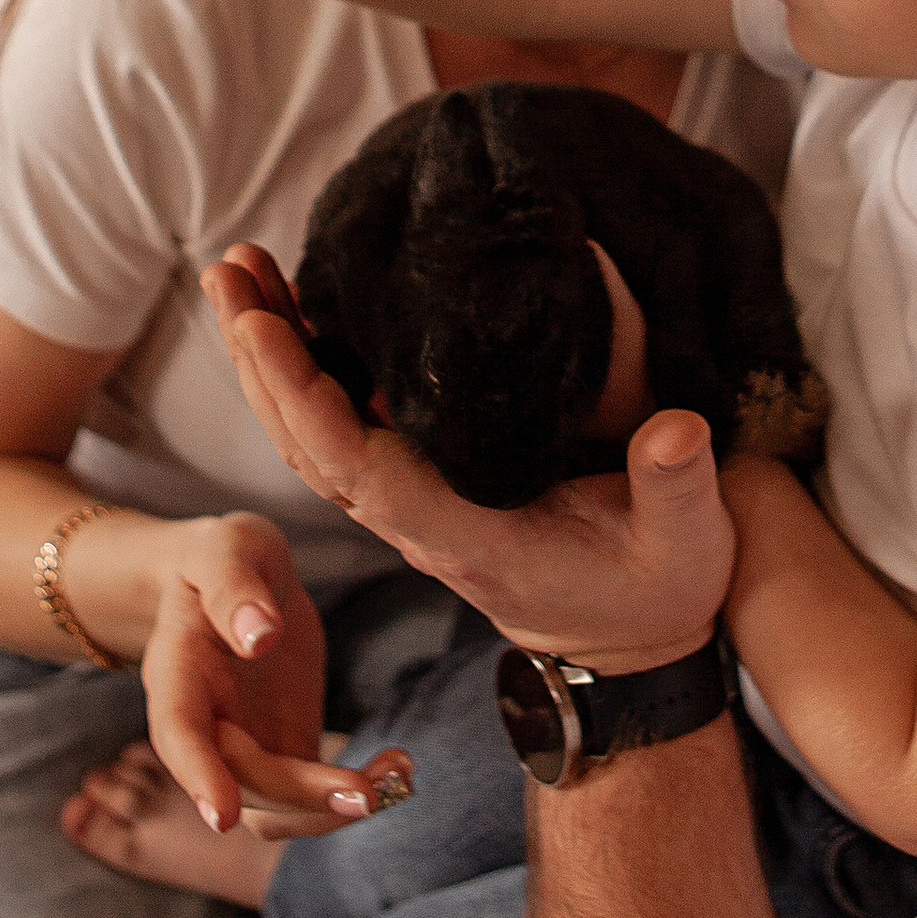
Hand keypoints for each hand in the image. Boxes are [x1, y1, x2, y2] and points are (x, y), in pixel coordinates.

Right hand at [132, 509, 394, 839]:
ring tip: (397, 775)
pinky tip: (398, 766)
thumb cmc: (223, 557)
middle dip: (302, 796)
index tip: (223, 819)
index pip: (179, 734)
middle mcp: (207, 725)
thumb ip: (236, 588)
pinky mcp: (286, 750)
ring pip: (278, 808)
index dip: (198, 777)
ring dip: (331, 809)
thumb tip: (260, 637)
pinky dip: (354, 792)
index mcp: (179, 674)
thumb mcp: (226, 549)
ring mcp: (246, 746)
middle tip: (368, 794)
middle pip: (244, 781)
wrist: (235, 578)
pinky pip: (313, 796)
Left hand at [207, 245, 733, 676]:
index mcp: (466, 534)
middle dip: (259, 356)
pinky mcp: (423, 488)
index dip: (303, 398)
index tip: (264, 328)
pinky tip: (295, 316)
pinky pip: (341, 432)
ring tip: (242, 273)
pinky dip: (305, 375)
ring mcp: (414, 508)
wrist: (634, 648)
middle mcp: (419, 522)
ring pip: (312, 436)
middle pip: (307, 443)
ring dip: (269, 357)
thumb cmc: (658, 592)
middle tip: (230, 269)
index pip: (357, 467)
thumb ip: (678, 486)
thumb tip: (675, 428)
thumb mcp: (686, 545)